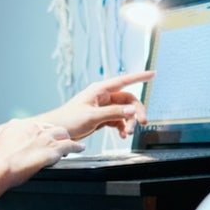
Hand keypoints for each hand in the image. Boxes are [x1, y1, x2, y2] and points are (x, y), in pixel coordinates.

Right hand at [0, 118, 83, 182]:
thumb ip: (7, 143)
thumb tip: (7, 151)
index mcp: (18, 125)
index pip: (35, 126)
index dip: (41, 132)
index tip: (41, 137)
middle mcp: (33, 128)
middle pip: (51, 127)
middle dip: (55, 134)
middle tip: (57, 141)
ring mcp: (44, 138)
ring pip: (62, 134)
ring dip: (67, 139)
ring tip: (72, 144)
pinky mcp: (53, 149)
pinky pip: (70, 145)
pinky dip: (76, 146)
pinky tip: (80, 148)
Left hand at [35, 71, 154, 140]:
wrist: (56, 131)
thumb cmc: (69, 119)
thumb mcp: (92, 116)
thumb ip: (113, 112)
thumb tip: (131, 110)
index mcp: (100, 90)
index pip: (124, 80)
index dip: (139, 77)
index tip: (152, 74)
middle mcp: (103, 96)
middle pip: (128, 100)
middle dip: (136, 111)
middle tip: (142, 123)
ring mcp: (103, 107)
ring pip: (124, 112)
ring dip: (129, 122)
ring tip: (127, 133)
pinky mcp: (102, 118)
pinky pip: (118, 120)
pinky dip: (122, 127)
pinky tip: (122, 135)